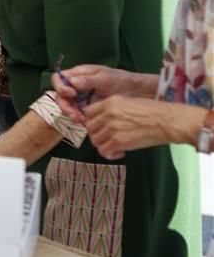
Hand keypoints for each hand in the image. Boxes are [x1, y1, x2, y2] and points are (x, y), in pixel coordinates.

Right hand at [51, 65, 153, 121]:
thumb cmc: (123, 81)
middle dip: (65, 105)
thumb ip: (89, 80)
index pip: (59, 79)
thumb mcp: (107, 79)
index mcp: (79, 74)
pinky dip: (79, 118)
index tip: (71, 94)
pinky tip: (86, 122)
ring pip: (67, 105)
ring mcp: (81, 96)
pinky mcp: (86, 107)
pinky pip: (76, 112)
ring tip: (81, 121)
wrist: (138, 93)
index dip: (60, 87)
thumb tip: (71, 82)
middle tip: (74, 114)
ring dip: (71, 114)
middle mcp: (77, 85)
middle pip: (61, 95)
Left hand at [85, 96, 207, 158]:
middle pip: (89, 127)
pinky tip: (120, 152)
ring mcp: (112, 128)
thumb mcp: (129, 102)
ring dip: (103, 145)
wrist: (168, 121)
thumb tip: (103, 118)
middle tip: (107, 138)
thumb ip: (112, 108)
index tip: (98, 126)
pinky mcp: (119, 142)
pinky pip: (104, 151)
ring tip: (115, 145)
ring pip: (95, 140)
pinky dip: (110, 154)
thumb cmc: (154, 112)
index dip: (92, 121)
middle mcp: (108, 114)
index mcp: (110, 102)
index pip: (88, 112)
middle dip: (97, 134)